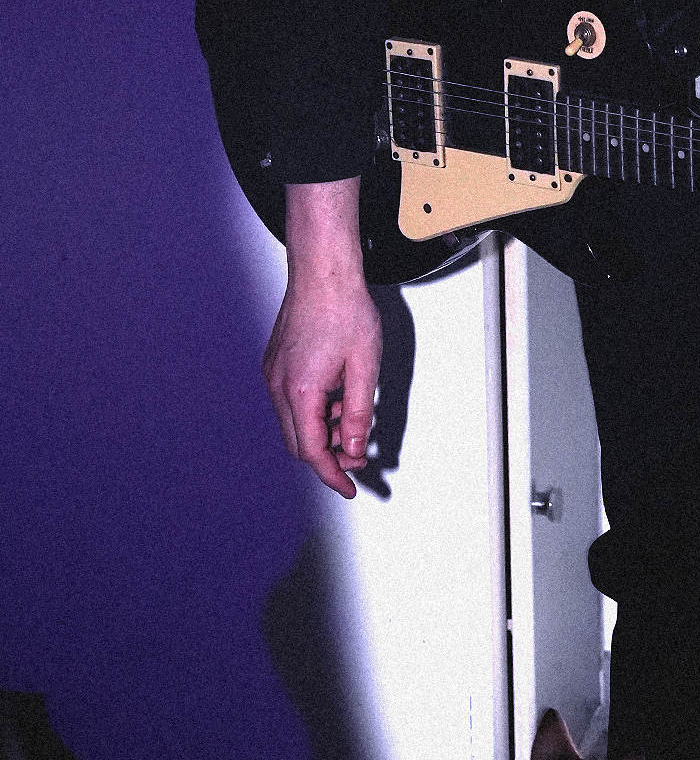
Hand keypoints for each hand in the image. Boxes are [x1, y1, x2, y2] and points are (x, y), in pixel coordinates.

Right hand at [262, 179, 382, 498]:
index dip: (332, 475)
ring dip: (323, 433)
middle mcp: (279, 385)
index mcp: (300, 390)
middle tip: (356, 459)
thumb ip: (358, 413)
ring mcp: (274, 374)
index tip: (349, 488)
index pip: (313, 451)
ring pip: (295, 424)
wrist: (323, 271)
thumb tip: (355, 448)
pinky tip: (337, 402)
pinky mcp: (276, 365)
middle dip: (328, 457)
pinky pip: (292, 403)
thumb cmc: (344, 308)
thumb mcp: (364, 368)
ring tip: (352, 422)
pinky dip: (314, 413)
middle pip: (299, 443)